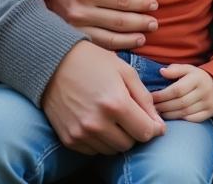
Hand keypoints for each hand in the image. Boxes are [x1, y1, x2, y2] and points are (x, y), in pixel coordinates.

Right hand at [42, 41, 164, 153]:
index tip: (156, 124)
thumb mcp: (125, 71)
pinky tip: (99, 122)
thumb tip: (158, 124)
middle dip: (136, 132)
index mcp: (116, 103)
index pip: (145, 132)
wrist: (54, 63)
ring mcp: (81, 133)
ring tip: (114, 118)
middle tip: (132, 116)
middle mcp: (98, 123)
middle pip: (129, 144)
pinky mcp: (69, 139)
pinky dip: (101, 141)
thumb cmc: (94, 62)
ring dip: (118, 138)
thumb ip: (144, 98)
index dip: (154, 129)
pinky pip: (94, 150)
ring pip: (112, 150)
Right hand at [46, 0, 158, 49]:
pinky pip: (97, 47)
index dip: (141, 3)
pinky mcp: (72, 37)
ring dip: (130, 39)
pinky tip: (126, 46)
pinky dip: (114, 48)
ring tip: (145, 36)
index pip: (122, 0)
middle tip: (155, 23)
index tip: (154, 4)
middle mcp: (79, 13)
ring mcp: (74, 29)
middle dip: (140, 22)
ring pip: (109, 38)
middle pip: (119, 21)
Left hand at [154, 64, 212, 122]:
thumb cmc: (197, 77)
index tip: (151, 97)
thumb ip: (175, 69)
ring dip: (169, 115)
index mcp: (197, 78)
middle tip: (152, 108)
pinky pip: (192, 119)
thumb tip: (161, 71)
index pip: (177, 89)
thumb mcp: (188, 69)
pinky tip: (171, 118)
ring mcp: (208, 103)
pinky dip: (180, 120)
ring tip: (158, 114)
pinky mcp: (209, 113)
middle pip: (180, 103)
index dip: (162, 95)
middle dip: (163, 106)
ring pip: (185, 113)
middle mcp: (204, 91)